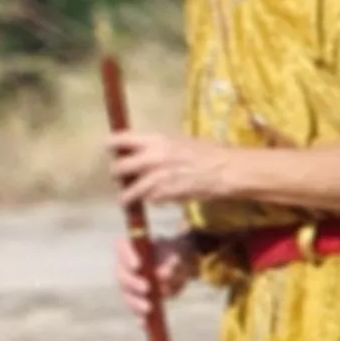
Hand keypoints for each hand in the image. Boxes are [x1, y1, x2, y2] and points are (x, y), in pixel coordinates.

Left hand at [111, 129, 237, 207]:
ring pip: (128, 191)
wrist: (228, 169)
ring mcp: (157, 177)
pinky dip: (151, 200)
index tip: (110, 151)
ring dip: (127, 196)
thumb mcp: (180, 141)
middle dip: (117, 175)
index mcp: (155, 140)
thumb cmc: (209, 152)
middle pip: (117, 168)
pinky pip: (149, 200)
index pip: (118, 140)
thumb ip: (157, 146)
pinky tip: (157, 198)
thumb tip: (139, 151)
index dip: (111, 146)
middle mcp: (151, 157)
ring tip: (126, 199)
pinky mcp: (166, 194)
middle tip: (120, 179)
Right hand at [120, 232, 197, 316]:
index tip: (138, 266)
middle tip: (146, 288)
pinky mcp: (136, 300)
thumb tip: (162, 275)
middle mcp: (124, 267)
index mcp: (131, 248)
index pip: (121, 247)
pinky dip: (139, 317)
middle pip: (122, 275)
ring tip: (148, 308)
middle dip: (133, 283)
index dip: (126, 256)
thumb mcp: (176, 253)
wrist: (178, 265)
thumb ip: (169, 262)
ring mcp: (129, 285)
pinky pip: (135, 310)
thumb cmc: (173, 254)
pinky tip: (144, 324)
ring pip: (127, 295)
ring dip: (135, 302)